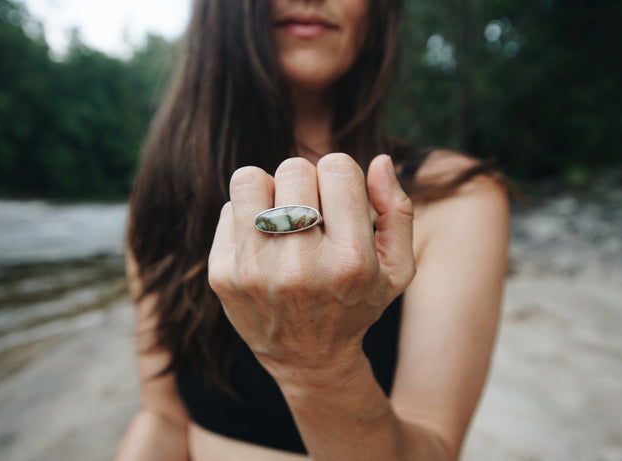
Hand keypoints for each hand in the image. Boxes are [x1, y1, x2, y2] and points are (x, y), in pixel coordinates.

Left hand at [208, 153, 414, 383]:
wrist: (308, 360)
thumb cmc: (356, 303)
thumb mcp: (396, 268)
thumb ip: (398, 210)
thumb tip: (379, 159)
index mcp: (350, 260)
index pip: (337, 168)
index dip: (341, 176)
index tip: (339, 200)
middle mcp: (300, 266)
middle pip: (294, 169)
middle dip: (306, 183)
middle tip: (310, 211)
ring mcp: (254, 271)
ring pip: (250, 179)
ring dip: (269, 190)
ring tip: (281, 215)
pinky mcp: (222, 275)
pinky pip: (228, 209)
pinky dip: (246, 216)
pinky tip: (263, 242)